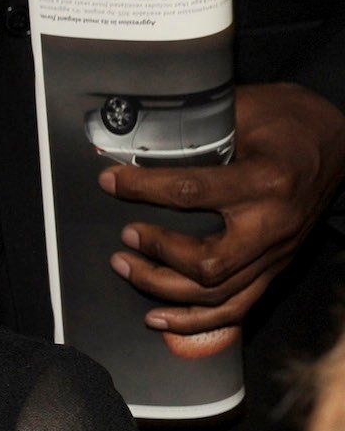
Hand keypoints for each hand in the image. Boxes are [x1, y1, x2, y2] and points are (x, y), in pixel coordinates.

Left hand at [104, 80, 344, 336]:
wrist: (340, 144)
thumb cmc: (288, 120)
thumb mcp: (245, 109)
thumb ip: (195, 127)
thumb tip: (131, 135)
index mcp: (266, 180)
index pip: (192, 193)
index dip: (142, 188)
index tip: (109, 181)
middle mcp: (273, 225)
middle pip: (207, 264)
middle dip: (156, 254)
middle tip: (125, 236)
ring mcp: (276, 254)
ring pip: (216, 295)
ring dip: (162, 287)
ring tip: (125, 267)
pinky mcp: (276, 269)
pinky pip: (236, 309)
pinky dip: (193, 321)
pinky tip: (157, 318)